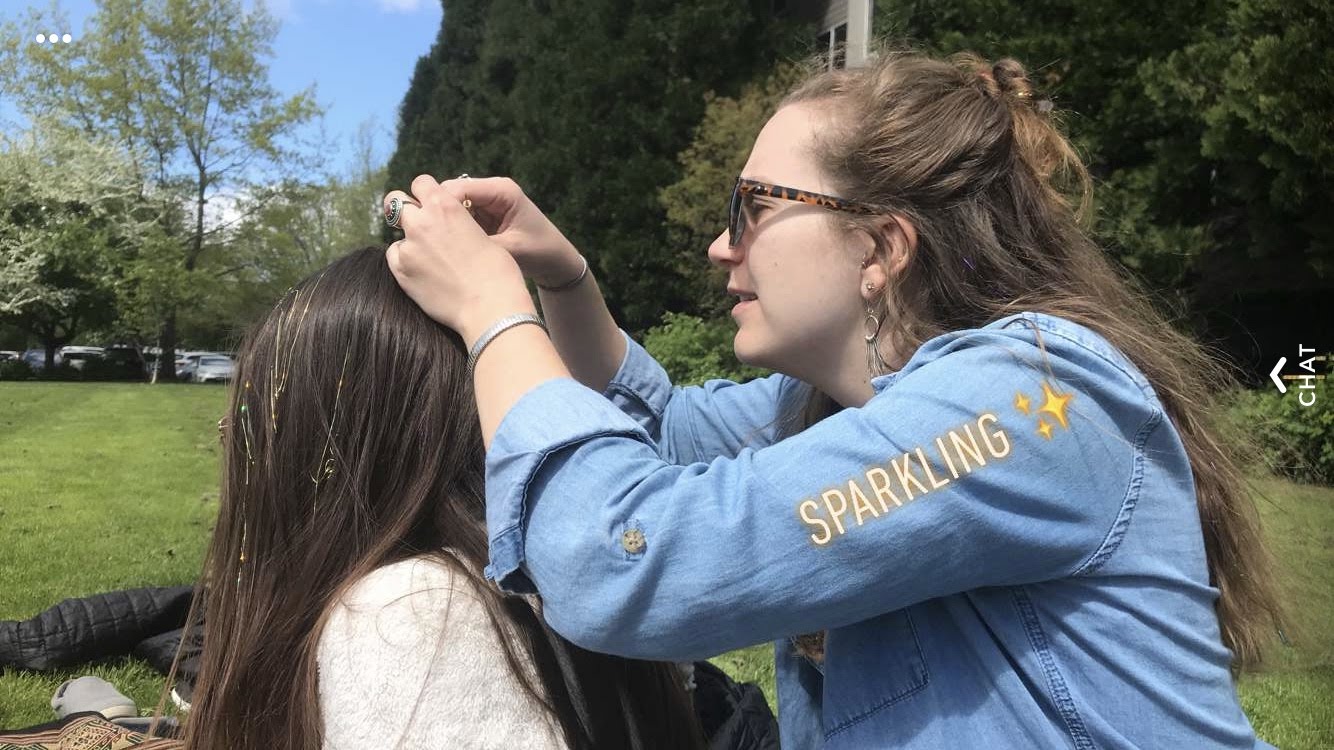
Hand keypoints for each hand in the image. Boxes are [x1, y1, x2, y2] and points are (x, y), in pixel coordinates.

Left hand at [385, 175, 535, 342]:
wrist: (491, 307)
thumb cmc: (497, 273)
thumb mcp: (482, 235)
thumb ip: (458, 224)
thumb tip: (449, 227)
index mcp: (445, 206)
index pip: (420, 183)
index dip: (425, 192)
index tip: (430, 204)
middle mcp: (421, 221)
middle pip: (395, 201)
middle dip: (404, 209)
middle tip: (419, 226)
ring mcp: (408, 247)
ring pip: (397, 235)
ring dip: (409, 242)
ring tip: (432, 261)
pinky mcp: (400, 271)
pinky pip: (394, 258)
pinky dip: (405, 262)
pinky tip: (425, 274)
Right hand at [436, 175, 584, 287]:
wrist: (556, 261)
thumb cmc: (540, 253)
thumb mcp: (510, 249)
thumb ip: (480, 243)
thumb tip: (444, 244)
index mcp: (502, 190)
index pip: (458, 188)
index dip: (439, 207)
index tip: (429, 230)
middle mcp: (491, 190)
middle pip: (449, 193)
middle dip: (438, 214)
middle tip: (429, 239)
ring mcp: (486, 202)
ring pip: (450, 206)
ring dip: (443, 223)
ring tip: (438, 246)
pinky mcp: (482, 215)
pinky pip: (457, 217)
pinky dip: (451, 229)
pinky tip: (448, 246)